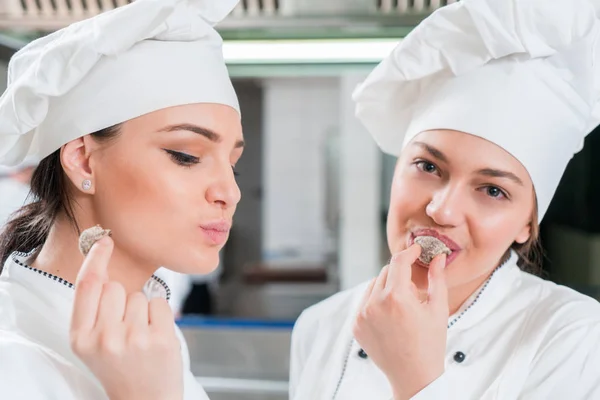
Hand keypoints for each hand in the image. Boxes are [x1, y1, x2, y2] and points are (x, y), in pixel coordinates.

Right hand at [70, 237, 182, 399]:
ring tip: (141, 338)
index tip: (104, 241)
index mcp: (80, 338)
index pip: (87, 286)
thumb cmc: (120, 367)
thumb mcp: (93, 343)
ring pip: (139, 296)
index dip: (96, 259)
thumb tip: (102, 261)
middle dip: (122, 299)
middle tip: (125, 328)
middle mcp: (103, 338)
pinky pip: (160, 304)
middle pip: (115, 287)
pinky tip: (155, 337)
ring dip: (142, 311)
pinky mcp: (159, 339)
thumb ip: (93, 310)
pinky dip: (161, 315)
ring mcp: (133, 339)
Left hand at [352, 244, 447, 399]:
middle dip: (401, 273)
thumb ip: (437, 279)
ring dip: (388, 286)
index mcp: (396, 298)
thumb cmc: (430, 344)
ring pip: (374, 285)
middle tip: (415, 286)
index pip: (398, 261)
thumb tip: (437, 257)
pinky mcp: (355, 324)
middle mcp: (374, 304)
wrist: (413, 376)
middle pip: (386, 272)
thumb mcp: (438, 309)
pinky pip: (365, 301)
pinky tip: (392, 315)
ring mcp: (362, 314)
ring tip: (404, 306)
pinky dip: (377, 300)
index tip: (416, 250)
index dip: (409, 252)